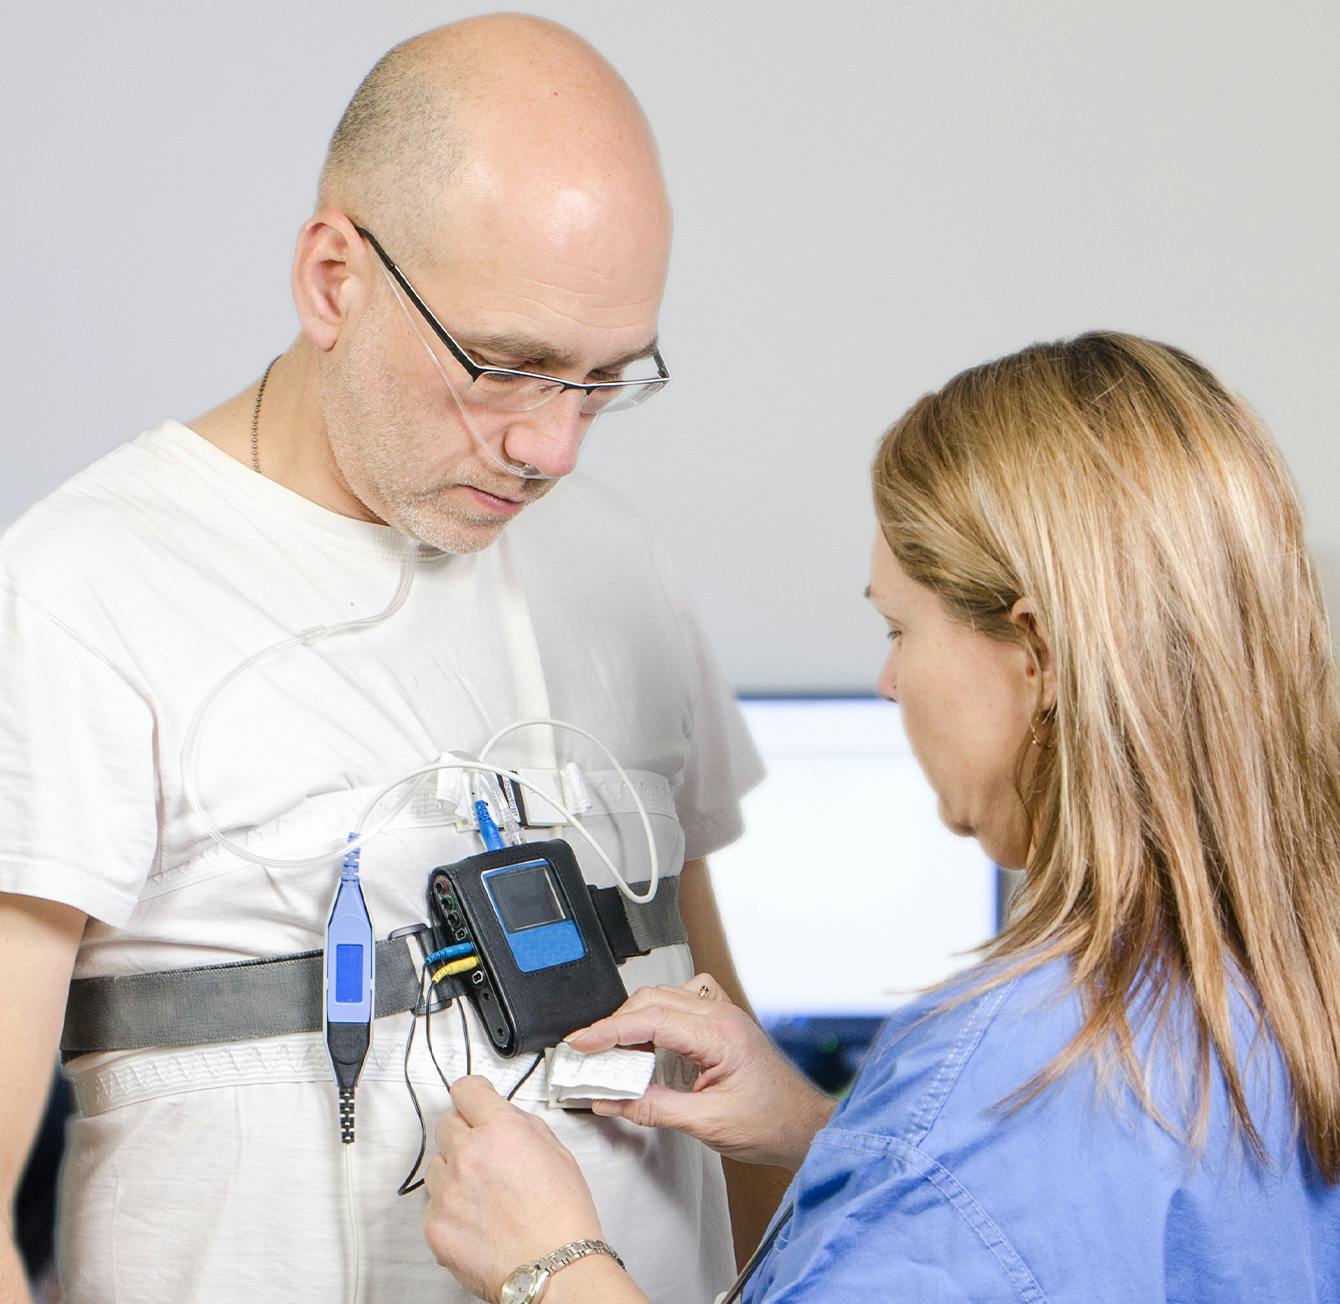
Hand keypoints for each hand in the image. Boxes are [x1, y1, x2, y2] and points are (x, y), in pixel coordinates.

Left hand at [424, 1076, 604, 1300]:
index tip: (473, 1101)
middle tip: (484, 1155)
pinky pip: (433, 1204)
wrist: (555, 1270)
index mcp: (501, 1130)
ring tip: (483, 1195)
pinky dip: (450, 1209)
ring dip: (454, 1171)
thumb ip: (522, 1125)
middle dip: (464, 1134)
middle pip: (446, 1125)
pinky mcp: (435, 1226)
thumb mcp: (557, 1150)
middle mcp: (469, 1155)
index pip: (466, 1090)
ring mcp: (447, 1192)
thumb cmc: (563, 1217)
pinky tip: (477, 1221)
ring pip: (436, 1165)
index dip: (472, 1095)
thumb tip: (501, 1117)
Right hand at [566, 973, 835, 1169]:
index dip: (610, 1030)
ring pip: (664, 997)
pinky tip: (649, 1038)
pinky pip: (681, 1002)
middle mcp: (722, 1015)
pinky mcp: (722, 1023)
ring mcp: (724, 1015)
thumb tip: (611, 1100)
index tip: (581, 1043)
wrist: (805, 1127)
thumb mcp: (707, 1123)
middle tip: (589, 1052)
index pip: (652, 1019)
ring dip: (634, 1018)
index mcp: (720, 1034)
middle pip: (653, 1000)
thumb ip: (654, 1108)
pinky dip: (656, 1015)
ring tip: (613, 1050)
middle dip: (615, 1023)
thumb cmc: (771, 1123)